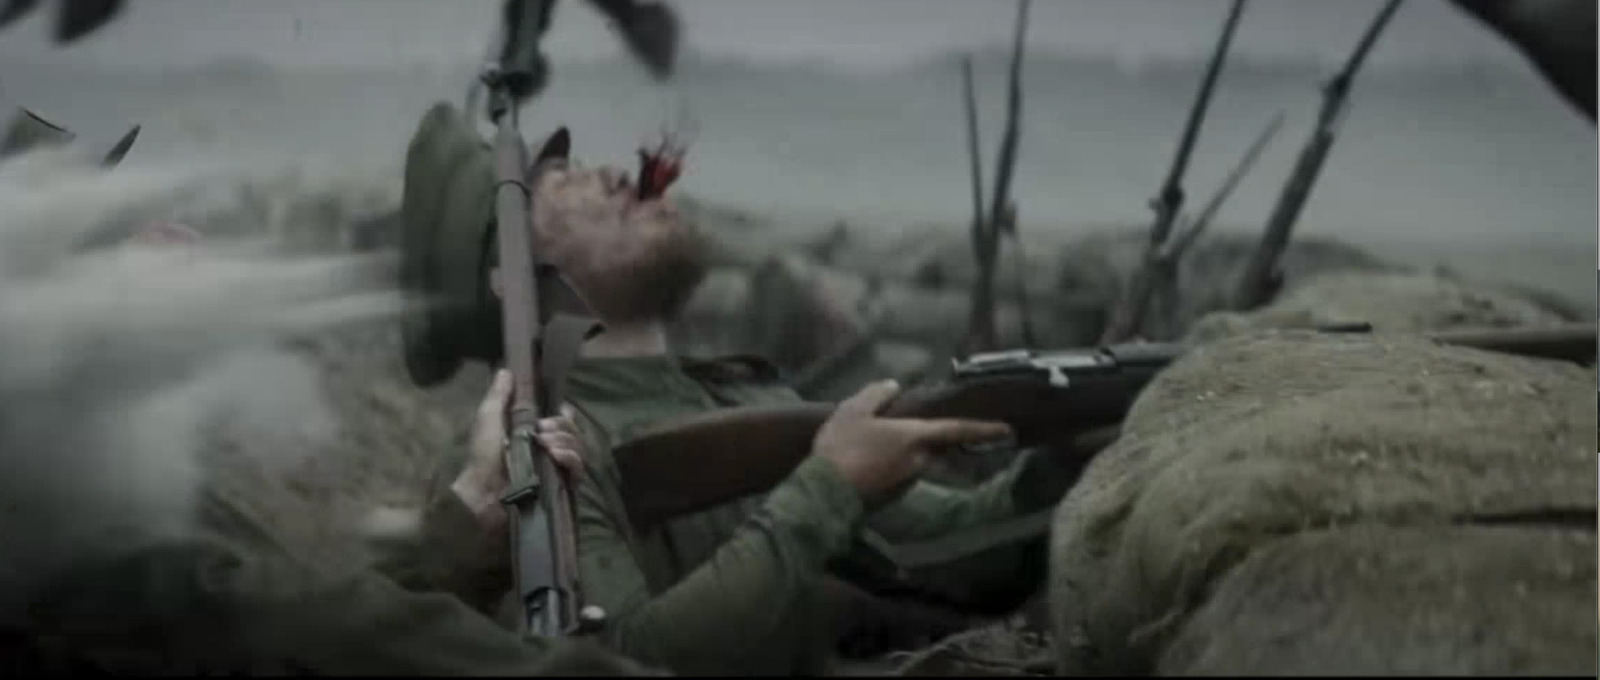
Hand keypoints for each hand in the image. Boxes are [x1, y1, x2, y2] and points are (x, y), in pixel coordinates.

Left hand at [452, 369, 586, 532]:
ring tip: (545, 445)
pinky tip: (555, 456)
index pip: (564, 420)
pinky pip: (579, 469)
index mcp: (536, 434)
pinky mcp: (562, 487)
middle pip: (574, 432)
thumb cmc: (483, 456)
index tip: (556, 409)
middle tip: (541, 430)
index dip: (565, 414)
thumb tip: (506, 370)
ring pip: (579, 448)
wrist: (482, 492)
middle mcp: (550, 450)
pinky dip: (570, 459)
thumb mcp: (488, 419)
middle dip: (562, 426)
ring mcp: (557, 469)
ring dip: (565, 441)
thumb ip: (499, 396)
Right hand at [811, 380, 1012, 504]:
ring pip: (920, 462)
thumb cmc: (840, 448)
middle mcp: (918, 462)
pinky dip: (898, 466)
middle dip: (947, 443)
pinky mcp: (893, 497)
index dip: (983, 429)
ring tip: (892, 443)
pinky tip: (877, 461)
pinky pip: (903, 474)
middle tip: (948, 432)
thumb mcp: (853, 411)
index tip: (1007, 430)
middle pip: (941, 450)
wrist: (823, 493)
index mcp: (914, 438)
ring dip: (916, 454)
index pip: (957, 430)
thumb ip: (876, 394)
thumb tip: (893, 386)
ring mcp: (907, 482)